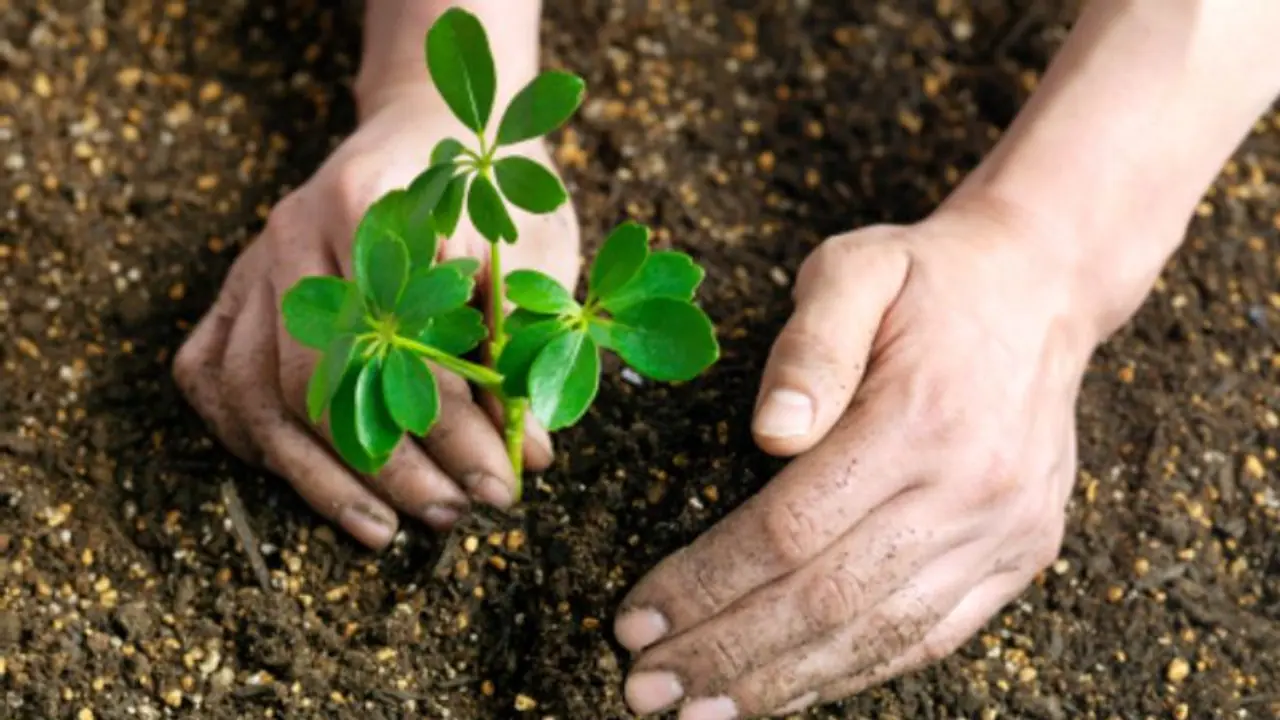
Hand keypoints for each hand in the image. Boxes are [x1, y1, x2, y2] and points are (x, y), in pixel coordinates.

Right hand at [173, 86, 579, 549]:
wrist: (434, 126)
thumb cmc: (495, 195)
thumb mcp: (533, 250)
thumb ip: (524, 342)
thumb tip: (526, 455)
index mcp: (377, 207)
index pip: (407, 346)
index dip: (458, 429)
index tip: (503, 486)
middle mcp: (298, 232)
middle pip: (322, 378)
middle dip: (388, 464)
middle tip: (450, 515)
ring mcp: (254, 261)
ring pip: (260, 390)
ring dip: (321, 475)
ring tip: (385, 527)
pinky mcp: (232, 285)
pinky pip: (212, 375)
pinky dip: (248, 437)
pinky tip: (304, 478)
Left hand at [613, 200, 1099, 717]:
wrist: (1041, 289)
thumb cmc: (925, 280)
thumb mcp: (856, 268)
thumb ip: (811, 342)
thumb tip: (771, 431)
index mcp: (918, 419)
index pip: (788, 530)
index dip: (705, 584)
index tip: (635, 619)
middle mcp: (970, 489)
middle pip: (827, 599)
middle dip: (725, 653)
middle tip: (644, 689)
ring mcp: (1004, 532)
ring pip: (880, 637)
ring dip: (781, 684)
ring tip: (699, 714)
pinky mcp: (1021, 555)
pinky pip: (930, 638)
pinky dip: (852, 674)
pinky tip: (787, 691)